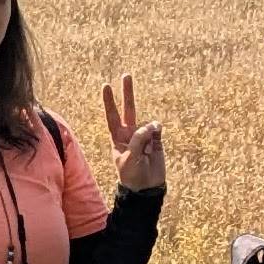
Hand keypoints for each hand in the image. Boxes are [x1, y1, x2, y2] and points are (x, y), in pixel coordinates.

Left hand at [103, 73, 165, 194]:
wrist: (146, 188)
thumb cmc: (131, 175)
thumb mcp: (129, 157)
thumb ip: (138, 139)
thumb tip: (152, 125)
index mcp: (118, 138)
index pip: (112, 116)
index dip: (109, 101)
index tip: (106, 85)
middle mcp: (130, 134)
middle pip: (129, 109)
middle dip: (127, 93)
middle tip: (126, 75)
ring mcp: (144, 136)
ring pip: (147, 125)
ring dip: (148, 134)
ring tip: (146, 152)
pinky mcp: (157, 140)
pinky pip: (157, 130)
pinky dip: (157, 134)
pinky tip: (155, 145)